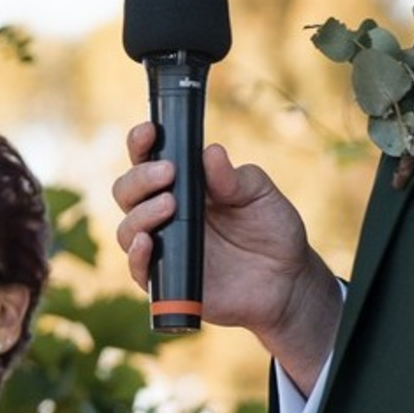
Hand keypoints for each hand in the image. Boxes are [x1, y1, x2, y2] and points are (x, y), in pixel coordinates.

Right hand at [111, 126, 340, 384]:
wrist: (287, 280)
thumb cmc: (272, 230)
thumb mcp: (260, 195)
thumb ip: (234, 177)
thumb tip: (210, 153)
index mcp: (182, 185)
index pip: (147, 160)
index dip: (140, 143)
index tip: (150, 132)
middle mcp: (165, 215)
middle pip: (126, 192)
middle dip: (139, 178)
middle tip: (168, 173)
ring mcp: (164, 247)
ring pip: (127, 229)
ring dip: (141, 213)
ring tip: (170, 204)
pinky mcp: (167, 280)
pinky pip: (138, 269)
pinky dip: (137, 255)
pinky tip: (149, 241)